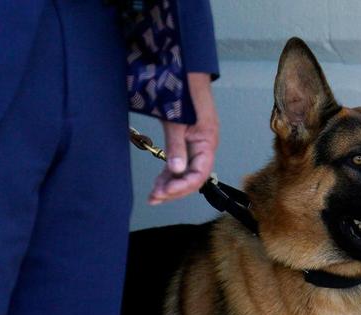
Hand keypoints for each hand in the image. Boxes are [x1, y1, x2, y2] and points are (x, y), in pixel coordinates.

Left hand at [149, 73, 219, 204]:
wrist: (185, 70)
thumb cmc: (183, 91)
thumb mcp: (177, 120)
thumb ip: (176, 146)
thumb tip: (175, 172)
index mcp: (207, 142)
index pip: (199, 174)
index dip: (182, 186)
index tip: (164, 192)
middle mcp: (204, 147)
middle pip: (192, 178)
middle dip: (174, 190)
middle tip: (154, 198)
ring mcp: (195, 145)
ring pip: (184, 173)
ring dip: (170, 185)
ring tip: (153, 196)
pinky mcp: (186, 141)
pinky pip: (180, 163)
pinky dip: (169, 174)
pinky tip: (159, 183)